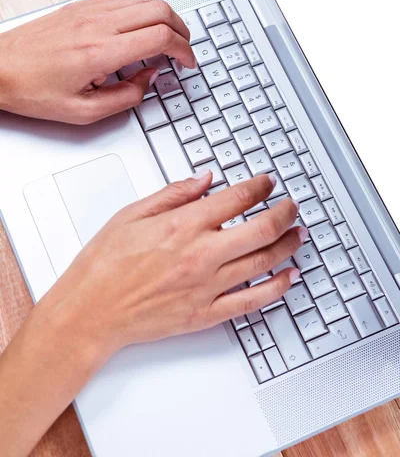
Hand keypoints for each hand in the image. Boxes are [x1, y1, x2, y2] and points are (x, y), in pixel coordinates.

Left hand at [0, 0, 193, 123]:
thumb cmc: (33, 89)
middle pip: (159, 10)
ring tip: (166, 38)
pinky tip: (141, 26)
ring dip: (164, 17)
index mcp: (100, 52)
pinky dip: (143, 9)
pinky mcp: (81, 6)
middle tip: (184, 49)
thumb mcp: (84, 112)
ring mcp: (89, 11)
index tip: (187, 62)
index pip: (160, 37)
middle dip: (181, 30)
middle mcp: (98, 24)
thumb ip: (126, 97)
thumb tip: (149, 80)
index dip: (183, 50)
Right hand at [41, 172, 304, 357]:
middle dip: (285, 213)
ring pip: (264, 262)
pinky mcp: (206, 313)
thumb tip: (204, 179)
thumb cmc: (104, 264)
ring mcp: (207, 286)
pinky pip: (252, 301)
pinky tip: (289, 277)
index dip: (259, 187)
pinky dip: (277, 287)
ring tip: (298, 234)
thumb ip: (173, 194)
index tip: (266, 183)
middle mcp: (200, 254)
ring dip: (288, 245)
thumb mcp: (132, 214)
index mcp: (182, 225)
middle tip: (292, 206)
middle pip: (261, 229)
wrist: (90, 311)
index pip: (236, 199)